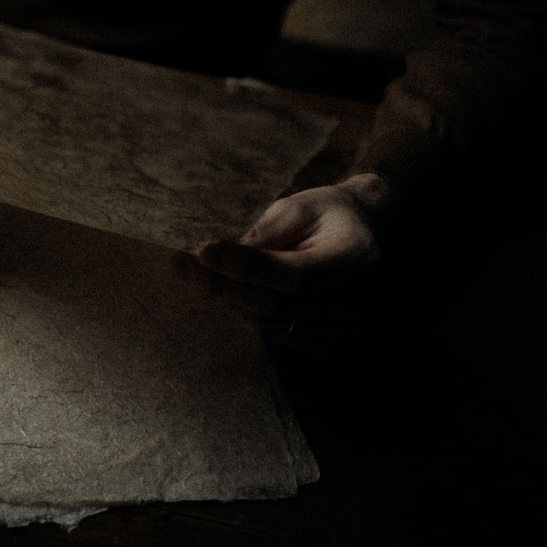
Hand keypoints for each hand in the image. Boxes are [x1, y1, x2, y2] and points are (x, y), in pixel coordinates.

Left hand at [170, 174, 402, 345]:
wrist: (367, 231)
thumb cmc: (327, 212)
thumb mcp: (299, 207)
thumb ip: (264, 233)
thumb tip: (215, 257)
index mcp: (358, 259)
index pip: (294, 276)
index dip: (245, 268)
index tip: (201, 251)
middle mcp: (360, 301)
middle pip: (277, 305)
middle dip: (223, 285)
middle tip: (180, 264)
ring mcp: (346, 326)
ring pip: (271, 322)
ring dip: (229, 298)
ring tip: (194, 272)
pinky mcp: (328, 339)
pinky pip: (276, 333)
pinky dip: (247, 311)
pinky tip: (224, 288)